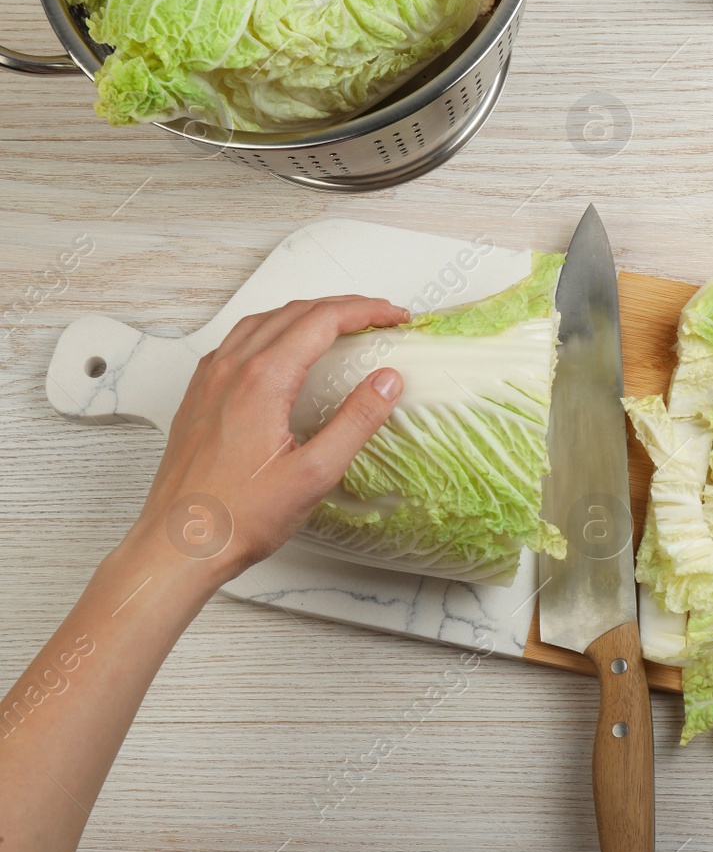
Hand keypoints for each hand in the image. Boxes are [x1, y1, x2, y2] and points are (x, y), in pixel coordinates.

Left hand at [128, 296, 409, 584]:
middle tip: (379, 316)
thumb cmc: (237, 517)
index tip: (394, 316)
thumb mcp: (315, 473)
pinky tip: (281, 348)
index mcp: (261, 380)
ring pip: (262, 322)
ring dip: (306, 313)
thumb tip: (387, 382)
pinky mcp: (198, 397)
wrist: (178, 545)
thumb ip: (356, 421)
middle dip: (343, 306)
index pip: (322, 321)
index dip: (365, 311)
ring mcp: (209, 381)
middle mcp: (230, 370)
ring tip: (338, 322)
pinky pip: (236, 342)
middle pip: (294, 313)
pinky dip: (271, 330)